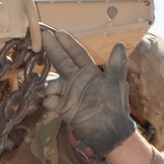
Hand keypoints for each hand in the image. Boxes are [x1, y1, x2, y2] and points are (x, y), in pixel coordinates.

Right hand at [40, 28, 135, 155]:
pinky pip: (52, 101)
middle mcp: (76, 79)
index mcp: (89, 71)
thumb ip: (116, 65)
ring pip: (54, 83)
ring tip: (53, 89)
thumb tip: (120, 44)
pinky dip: (50, 100)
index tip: (57, 32)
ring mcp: (68, 92)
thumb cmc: (115, 104)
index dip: (68, 43)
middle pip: (62, 61)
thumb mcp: (116, 83)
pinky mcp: (64, 108)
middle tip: (42, 35)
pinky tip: (52, 101)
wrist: (110, 130)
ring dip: (52, 84)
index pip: (76, 54)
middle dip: (52, 49)